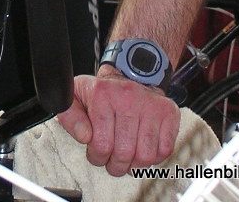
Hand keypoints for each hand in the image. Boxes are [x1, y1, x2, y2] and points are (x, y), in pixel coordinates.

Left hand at [56, 70, 179, 176]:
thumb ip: (70, 117)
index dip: (97, 157)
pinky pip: (164, 149)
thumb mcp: (76, 96)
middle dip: (115, 165)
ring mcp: (150, 104)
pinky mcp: (168, 112)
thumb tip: (84, 136)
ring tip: (127, 158)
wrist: (130, 74)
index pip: (101, 144)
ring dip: (134, 165)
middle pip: (124, 153)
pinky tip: (142, 148)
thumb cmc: (103, 92)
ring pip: (145, 155)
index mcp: (102, 94)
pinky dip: (154, 158)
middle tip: (112, 161)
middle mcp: (128, 97)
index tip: (97, 153)